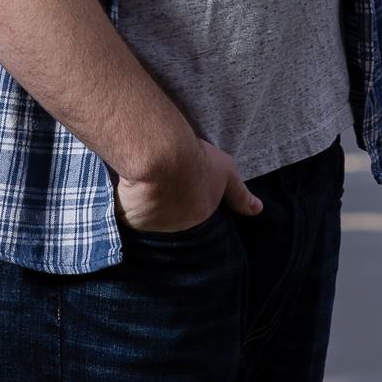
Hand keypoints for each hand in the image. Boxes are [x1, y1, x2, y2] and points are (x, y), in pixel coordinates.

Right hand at [114, 137, 261, 233]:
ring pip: (148, 217)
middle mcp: (178, 225)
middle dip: (166, 203)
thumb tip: (258, 211)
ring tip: (141, 182)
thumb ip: (240, 194)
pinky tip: (123, 190)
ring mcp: (154, 224)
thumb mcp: (226, 170)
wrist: (162, 156)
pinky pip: (127, 216)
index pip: (193, 210)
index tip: (178, 182)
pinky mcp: (131, 220)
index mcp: (200, 213)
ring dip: (145, 205)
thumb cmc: (195, 158)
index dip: (185, 195)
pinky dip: (125, 206)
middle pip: (171, 216)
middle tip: (159, 180)